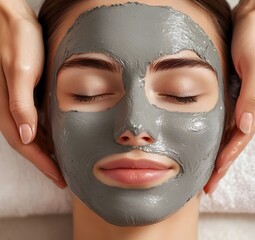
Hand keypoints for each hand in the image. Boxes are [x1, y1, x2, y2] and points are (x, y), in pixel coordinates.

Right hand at [0, 1, 65, 187]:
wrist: (10, 17)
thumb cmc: (16, 40)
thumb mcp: (21, 71)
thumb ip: (21, 104)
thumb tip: (26, 138)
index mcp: (6, 108)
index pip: (26, 146)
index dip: (43, 164)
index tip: (59, 179)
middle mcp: (9, 108)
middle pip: (28, 144)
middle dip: (45, 162)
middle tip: (64, 177)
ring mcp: (15, 101)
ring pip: (31, 134)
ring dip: (46, 149)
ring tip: (62, 162)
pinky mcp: (24, 91)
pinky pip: (34, 120)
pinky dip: (45, 132)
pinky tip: (57, 135)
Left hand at [204, 1, 254, 193]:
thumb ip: (251, 97)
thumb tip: (244, 129)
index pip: (242, 137)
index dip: (228, 159)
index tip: (214, 179)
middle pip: (239, 139)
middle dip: (224, 163)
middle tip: (209, 186)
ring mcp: (250, 95)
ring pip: (234, 130)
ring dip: (222, 151)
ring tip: (209, 170)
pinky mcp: (241, 86)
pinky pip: (230, 116)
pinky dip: (221, 131)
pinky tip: (212, 139)